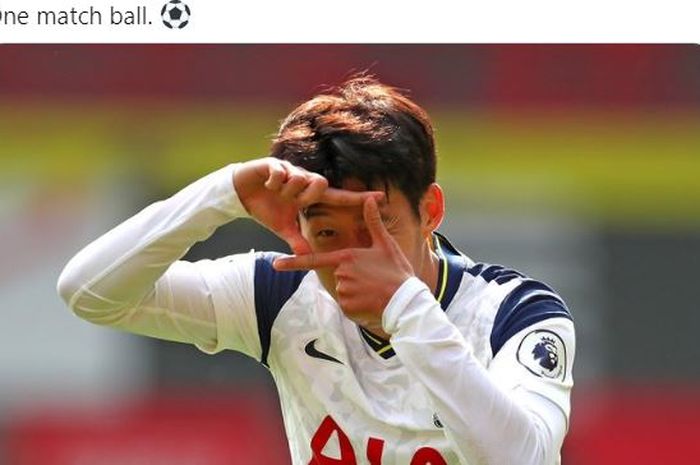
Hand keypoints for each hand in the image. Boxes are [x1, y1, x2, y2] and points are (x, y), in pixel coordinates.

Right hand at [233, 158, 382, 253]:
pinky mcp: (274, 164)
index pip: (338, 196)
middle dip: (306, 195)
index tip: (381, 197)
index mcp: (309, 195)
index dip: (358, 198)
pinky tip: (267, 185)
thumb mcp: (282, 228)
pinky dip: (273, 182)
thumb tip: (306, 258)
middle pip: (320, 183)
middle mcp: (304, 180)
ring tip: (274, 193)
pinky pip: (280, 173)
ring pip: (299, 178)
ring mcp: (290, 171)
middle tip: (293, 202)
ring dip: (286, 191)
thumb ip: (296, 240)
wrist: (241, 192)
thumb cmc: (266, 208)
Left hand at [273, 196, 414, 328]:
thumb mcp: (386, 244)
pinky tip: (371, 301)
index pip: (314, 260)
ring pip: (342, 290)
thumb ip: (373, 222)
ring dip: (355, 291)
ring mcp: (343, 291)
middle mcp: (341, 274)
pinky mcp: (347, 307)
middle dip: (352, 277)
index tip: (276, 264)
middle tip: (373, 279)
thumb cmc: (397, 271)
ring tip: (374, 290)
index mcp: (347, 257)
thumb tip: (370, 199)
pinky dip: (357, 305)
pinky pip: (347, 305)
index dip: (293, 263)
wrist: (405, 301)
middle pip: (338, 275)